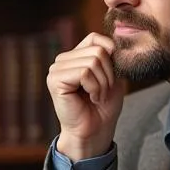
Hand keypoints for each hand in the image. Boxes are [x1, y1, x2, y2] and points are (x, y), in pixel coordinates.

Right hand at [48, 33, 124, 160]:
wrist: (95, 131)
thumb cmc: (104, 106)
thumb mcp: (113, 75)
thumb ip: (110, 56)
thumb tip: (114, 41)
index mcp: (74, 56)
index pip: (95, 38)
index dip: (111, 54)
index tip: (111, 77)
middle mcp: (62, 60)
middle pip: (98, 50)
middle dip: (108, 74)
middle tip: (103, 91)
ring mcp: (56, 69)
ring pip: (93, 61)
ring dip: (103, 83)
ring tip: (97, 96)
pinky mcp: (55, 80)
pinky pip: (84, 72)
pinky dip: (94, 87)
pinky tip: (91, 98)